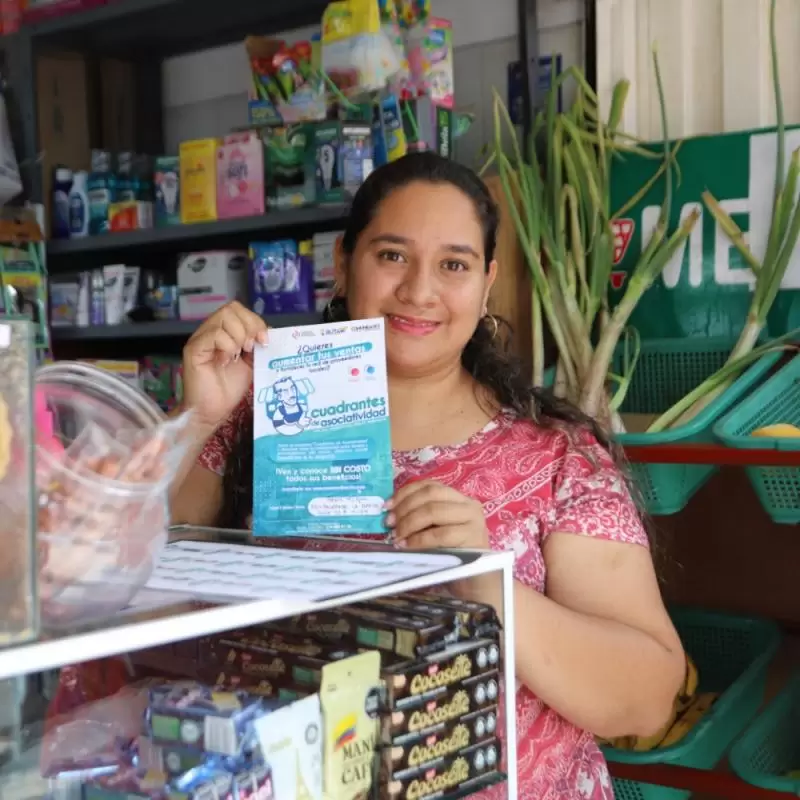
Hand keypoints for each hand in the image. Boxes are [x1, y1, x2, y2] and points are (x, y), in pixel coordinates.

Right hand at [182, 301, 267, 429]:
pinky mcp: (194, 349)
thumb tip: (271, 332)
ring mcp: (200, 339)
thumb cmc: (229, 388)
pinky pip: (214, 335)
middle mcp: (210, 330)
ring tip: (239, 355)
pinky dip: (227, 346)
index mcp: (224, 331)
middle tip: (252, 347)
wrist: (212, 411)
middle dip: (249, 326)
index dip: (255, 321)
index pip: (239, 310)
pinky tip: (226, 361)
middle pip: (231, 308)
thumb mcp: (251, 363)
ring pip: (224, 318)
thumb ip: (257, 346)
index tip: (264, 340)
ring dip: (239, 336)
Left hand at [387, 480, 489, 550]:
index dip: (405, 493)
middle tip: (389, 523)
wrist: (476, 581)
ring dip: (409, 522)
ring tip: (396, 535)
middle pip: (430, 495)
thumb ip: (420, 519)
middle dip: (405, 508)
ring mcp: (473, 519)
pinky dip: (419, 539)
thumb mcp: (435, 531)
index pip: (429, 485)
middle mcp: (468, 504)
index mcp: (457, 498)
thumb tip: (390, 514)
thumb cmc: (451, 555)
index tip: (386, 506)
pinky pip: (440, 534)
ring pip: (434, 511)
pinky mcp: (474, 537)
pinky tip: (407, 546)